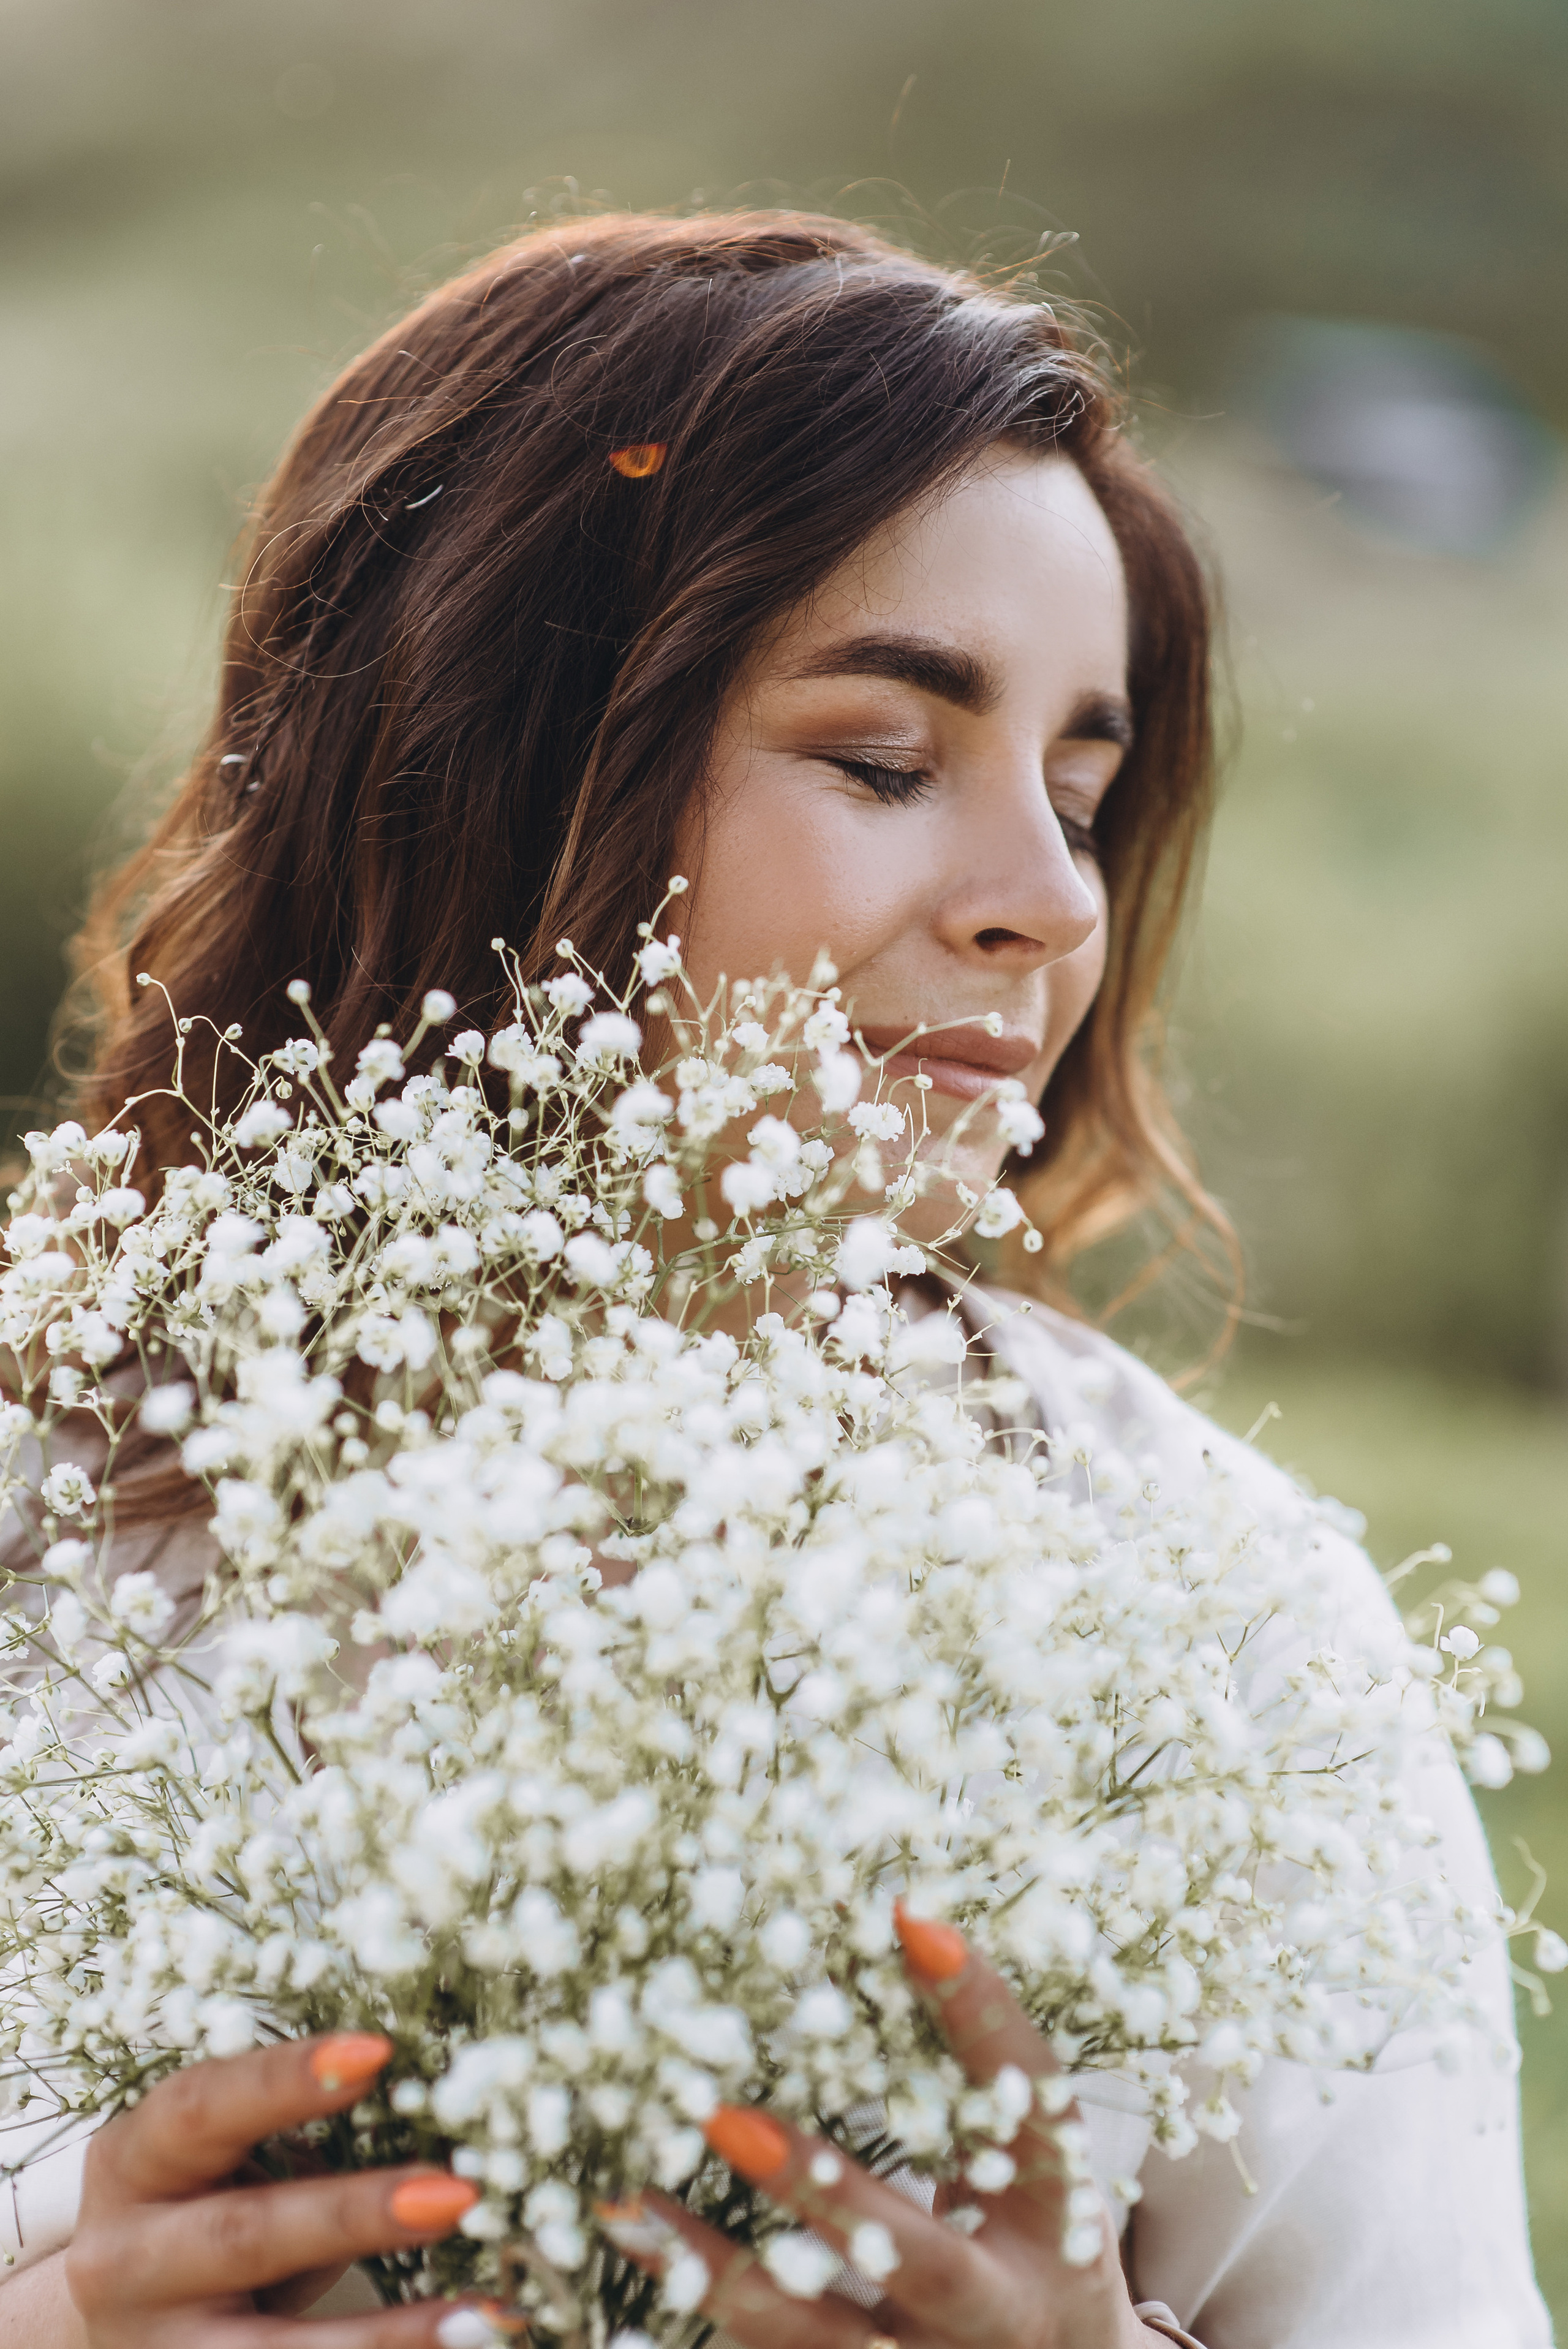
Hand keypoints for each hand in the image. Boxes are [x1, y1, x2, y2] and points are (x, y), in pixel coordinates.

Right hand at [60, 2032, 519, 2346]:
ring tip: (477, 2316)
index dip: (286, 2080)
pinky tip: (461, 2343)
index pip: (204, 2107)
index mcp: (135, 2162)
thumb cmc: (189, 2205)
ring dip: (382, 2334)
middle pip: (244, 2235)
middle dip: (352, 2217)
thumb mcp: (208, 2161)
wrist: (106, 2323)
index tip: (377, 2053)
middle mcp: (129, 2258)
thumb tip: (428, 2119)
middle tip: (454, 2194)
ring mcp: (159, 2345)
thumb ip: (288, 2141)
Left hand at [597, 1906, 1157, 2348]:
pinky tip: (621, 2253)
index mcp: (1057, 2211)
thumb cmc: (1031, 2234)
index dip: (978, 2011)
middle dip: (826, 2192)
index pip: (1029, 2099)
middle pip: (919, 2260)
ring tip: (623, 2200)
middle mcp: (1002, 2306)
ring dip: (717, 2271)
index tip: (909, 1919)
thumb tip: (892, 1916)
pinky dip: (694, 2305)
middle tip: (727, 2118)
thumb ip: (969, 2066)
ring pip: (818, 2338)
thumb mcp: (1027, 2155)